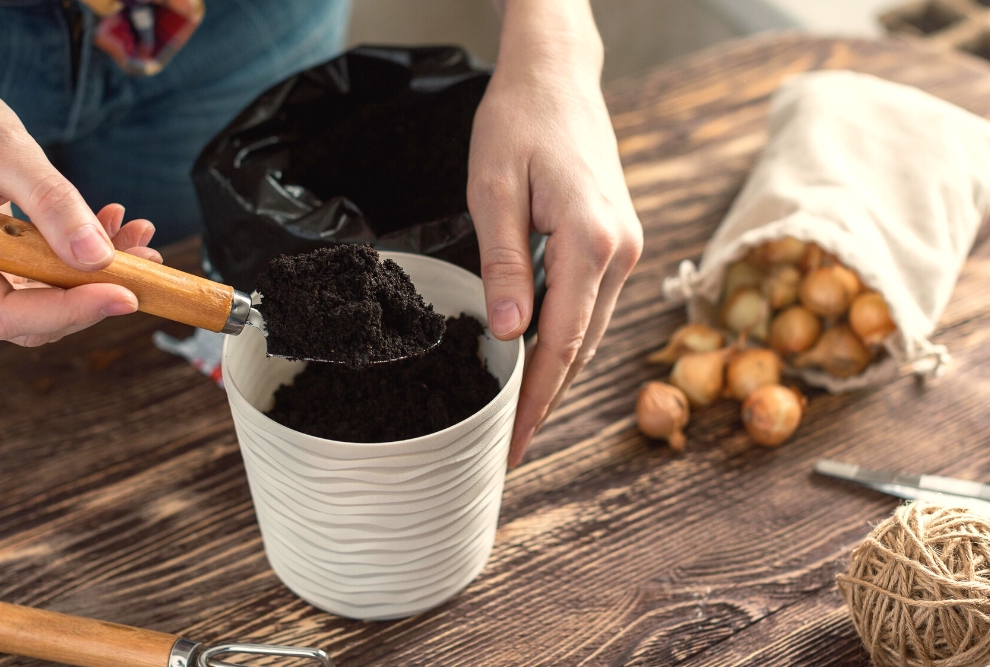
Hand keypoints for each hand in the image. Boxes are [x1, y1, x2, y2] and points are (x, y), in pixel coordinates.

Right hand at [0, 74, 159, 346]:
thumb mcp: (4, 147)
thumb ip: (51, 201)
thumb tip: (97, 258)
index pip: (1, 313)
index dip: (68, 311)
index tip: (127, 294)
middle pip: (23, 321)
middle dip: (90, 295)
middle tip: (148, 259)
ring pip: (37, 308)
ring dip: (93, 280)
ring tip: (137, 237)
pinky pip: (36, 287)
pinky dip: (77, 266)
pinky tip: (111, 231)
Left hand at [468, 0, 642, 466]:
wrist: (556, 76)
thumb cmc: (517, 123)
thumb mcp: (493, 189)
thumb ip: (503, 264)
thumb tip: (510, 336)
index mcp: (591, 238)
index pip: (561, 341)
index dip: (535, 399)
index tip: (511, 443)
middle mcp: (622, 250)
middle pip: (581, 347)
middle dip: (546, 402)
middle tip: (510, 450)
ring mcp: (627, 247)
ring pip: (589, 331)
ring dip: (556, 377)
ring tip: (519, 420)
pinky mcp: (618, 242)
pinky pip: (591, 307)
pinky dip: (565, 342)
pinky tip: (538, 365)